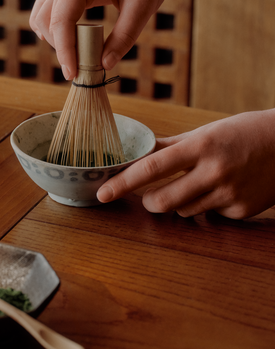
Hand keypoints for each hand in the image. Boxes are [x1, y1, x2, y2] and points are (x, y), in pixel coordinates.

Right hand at [30, 0, 217, 79]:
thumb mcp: (142, 10)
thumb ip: (123, 38)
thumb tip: (104, 66)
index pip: (63, 20)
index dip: (64, 50)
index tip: (72, 74)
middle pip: (48, 21)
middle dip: (62, 48)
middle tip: (83, 69)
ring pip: (43, 17)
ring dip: (55, 41)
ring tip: (78, 57)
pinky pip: (48, 12)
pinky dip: (53, 31)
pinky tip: (68, 45)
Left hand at [97, 110, 274, 218]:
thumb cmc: (244, 132)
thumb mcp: (206, 132)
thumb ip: (171, 145)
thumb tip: (140, 153)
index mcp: (201, 146)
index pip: (151, 168)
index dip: (123, 183)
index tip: (103, 193)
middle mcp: (214, 171)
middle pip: (163, 200)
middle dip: (148, 202)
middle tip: (147, 197)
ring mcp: (230, 194)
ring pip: (184, 211)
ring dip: (179, 203)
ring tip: (196, 184)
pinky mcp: (242, 211)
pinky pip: (209, 216)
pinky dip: (207, 206)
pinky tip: (222, 189)